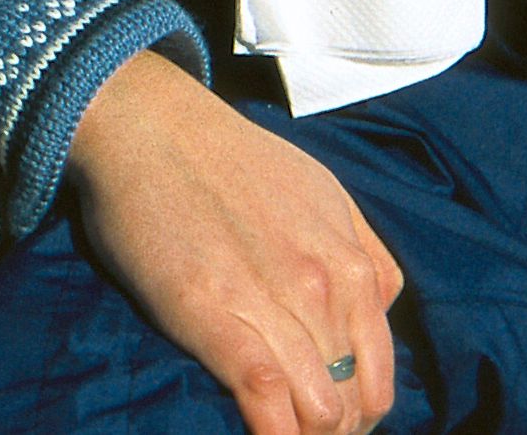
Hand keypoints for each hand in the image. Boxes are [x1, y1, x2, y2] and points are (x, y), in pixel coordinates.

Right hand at [65, 52, 401, 434]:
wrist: (148, 123)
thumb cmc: (225, 158)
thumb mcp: (320, 191)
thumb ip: (359, 250)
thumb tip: (376, 304)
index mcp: (352, 264)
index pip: (378, 375)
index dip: (357, 413)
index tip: (327, 419)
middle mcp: (325, 287)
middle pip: (351, 403)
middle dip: (330, 430)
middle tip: (299, 429)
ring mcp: (271, 301)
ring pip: (318, 409)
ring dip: (303, 433)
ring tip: (280, 432)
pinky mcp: (213, 312)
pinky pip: (265, 395)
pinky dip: (273, 431)